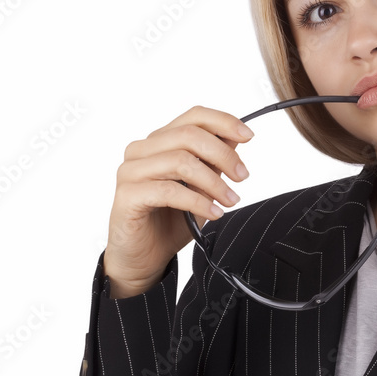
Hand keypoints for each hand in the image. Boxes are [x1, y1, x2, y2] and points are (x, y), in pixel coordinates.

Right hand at [103, 105, 253, 297]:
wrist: (144, 258)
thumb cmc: (169, 222)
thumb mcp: (202, 188)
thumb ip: (213, 163)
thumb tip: (236, 138)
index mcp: (159, 142)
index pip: (193, 116)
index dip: (223, 121)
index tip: (248, 136)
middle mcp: (141, 151)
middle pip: (188, 135)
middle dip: (223, 154)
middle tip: (242, 176)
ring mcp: (131, 171)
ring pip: (180, 160)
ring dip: (214, 181)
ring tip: (230, 200)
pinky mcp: (127, 195)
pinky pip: (168, 191)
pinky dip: (197, 201)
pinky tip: (213, 213)